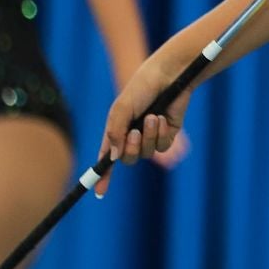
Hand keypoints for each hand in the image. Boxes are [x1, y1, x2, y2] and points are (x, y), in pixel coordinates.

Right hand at [97, 54, 192, 196]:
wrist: (169, 75)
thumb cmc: (141, 87)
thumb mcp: (121, 108)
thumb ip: (115, 132)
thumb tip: (114, 159)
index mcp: (117, 129)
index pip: (107, 158)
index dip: (103, 176)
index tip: (99, 193)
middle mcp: (133, 135)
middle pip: (127, 160)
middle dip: (130, 149)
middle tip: (135, 133)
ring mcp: (151, 135)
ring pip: (146, 153)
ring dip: (149, 137)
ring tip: (154, 117)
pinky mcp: (168, 134)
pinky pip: (163, 146)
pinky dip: (162, 134)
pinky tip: (164, 118)